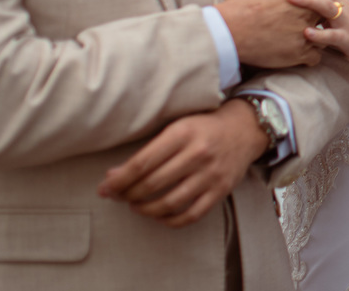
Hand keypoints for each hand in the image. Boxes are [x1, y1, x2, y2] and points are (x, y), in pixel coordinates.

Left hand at [97, 100, 266, 227]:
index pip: (142, 163)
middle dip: (127, 194)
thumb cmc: (203, 128)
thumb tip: (114, 175)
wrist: (244, 129)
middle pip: (152, 184)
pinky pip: (191, 214)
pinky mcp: (221, 190)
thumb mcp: (177, 128)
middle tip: (117, 197)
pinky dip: (171, 220)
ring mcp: (211, 174)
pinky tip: (160, 216)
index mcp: (182, 133)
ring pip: (169, 202)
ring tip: (135, 206)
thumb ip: (149, 150)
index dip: (119, 180)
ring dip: (145, 209)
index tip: (105, 188)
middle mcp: (197, 153)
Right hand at [217, 0, 322, 68]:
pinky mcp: (299, 53)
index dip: (313, 3)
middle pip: (323, 16)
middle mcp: (307, 11)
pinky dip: (309, 57)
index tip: (305, 9)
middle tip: (303, 26)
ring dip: (315, 40)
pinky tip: (298, 55)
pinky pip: (315, 57)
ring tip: (301, 41)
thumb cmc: (242, 4)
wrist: (230, 29)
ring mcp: (305, 32)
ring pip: (322, 38)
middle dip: (315, 21)